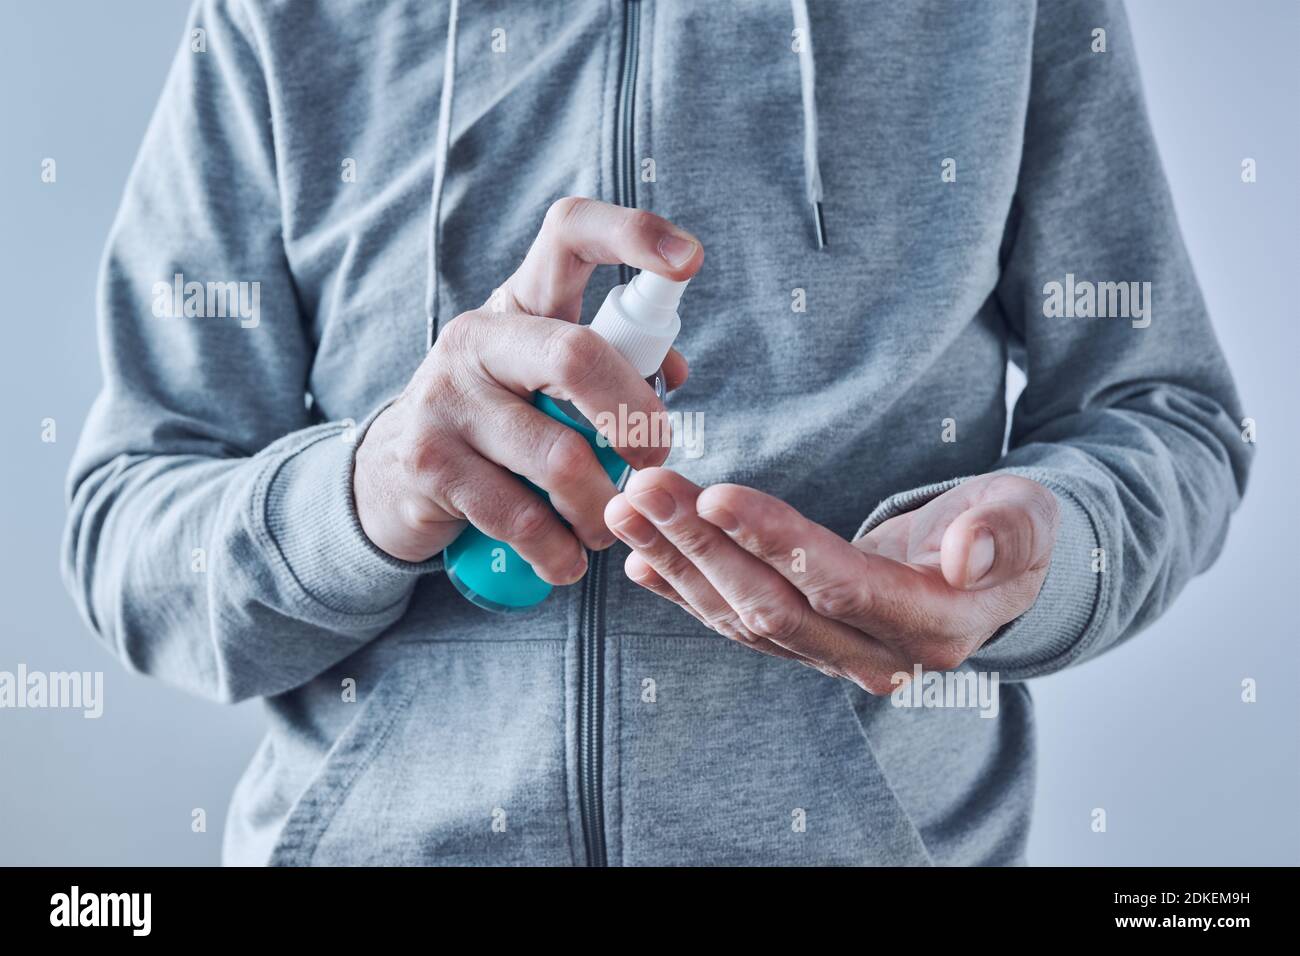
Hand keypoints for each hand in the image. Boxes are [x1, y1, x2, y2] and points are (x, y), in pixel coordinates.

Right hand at [355, 197, 702, 575]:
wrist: (392, 477)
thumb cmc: (500, 423)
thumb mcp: (545, 380)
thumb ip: (613, 368)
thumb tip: (673, 371)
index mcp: (520, 304)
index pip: (569, 234)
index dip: (632, 233)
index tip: (689, 258)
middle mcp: (477, 336)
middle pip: (578, 356)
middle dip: (636, 420)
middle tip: (651, 462)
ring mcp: (447, 398)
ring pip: (561, 460)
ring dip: (602, 509)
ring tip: (605, 526)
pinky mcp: (429, 463)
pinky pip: (524, 520)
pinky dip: (561, 553)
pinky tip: (566, 560)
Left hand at [605, 470, 1058, 692]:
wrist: (998, 573)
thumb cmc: (1014, 531)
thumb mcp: (1030, 518)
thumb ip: (1005, 533)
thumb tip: (964, 555)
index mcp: (934, 624)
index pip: (838, 583)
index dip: (773, 542)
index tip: (713, 495)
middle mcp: (877, 654)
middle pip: (773, 604)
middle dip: (702, 547)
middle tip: (644, 490)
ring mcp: (836, 654)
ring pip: (743, 616)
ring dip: (679, 563)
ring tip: (627, 512)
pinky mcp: (807, 642)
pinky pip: (737, 624)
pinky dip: (687, 593)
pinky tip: (642, 563)